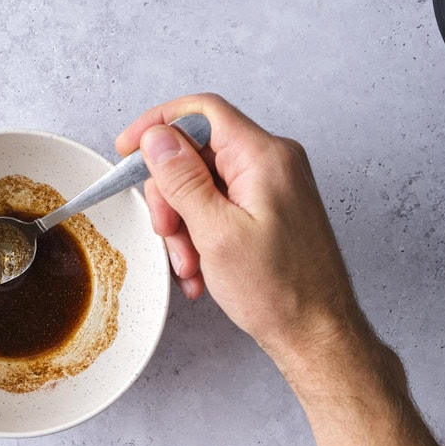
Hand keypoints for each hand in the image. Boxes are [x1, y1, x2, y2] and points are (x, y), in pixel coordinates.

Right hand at [116, 93, 363, 363]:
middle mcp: (273, 163)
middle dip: (170, 193)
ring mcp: (272, 187)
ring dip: (184, 223)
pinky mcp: (270, 209)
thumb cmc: (279, 292)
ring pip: (203, 183)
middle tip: (166, 231)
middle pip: (197, 152)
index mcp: (264, 157)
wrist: (317, 334)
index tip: (127, 148)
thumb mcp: (216, 233)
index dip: (157, 123)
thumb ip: (183, 179)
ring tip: (188, 264)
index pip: (201, 111)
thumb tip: (157, 137)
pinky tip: (201, 269)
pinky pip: (220, 206)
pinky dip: (201, 234)